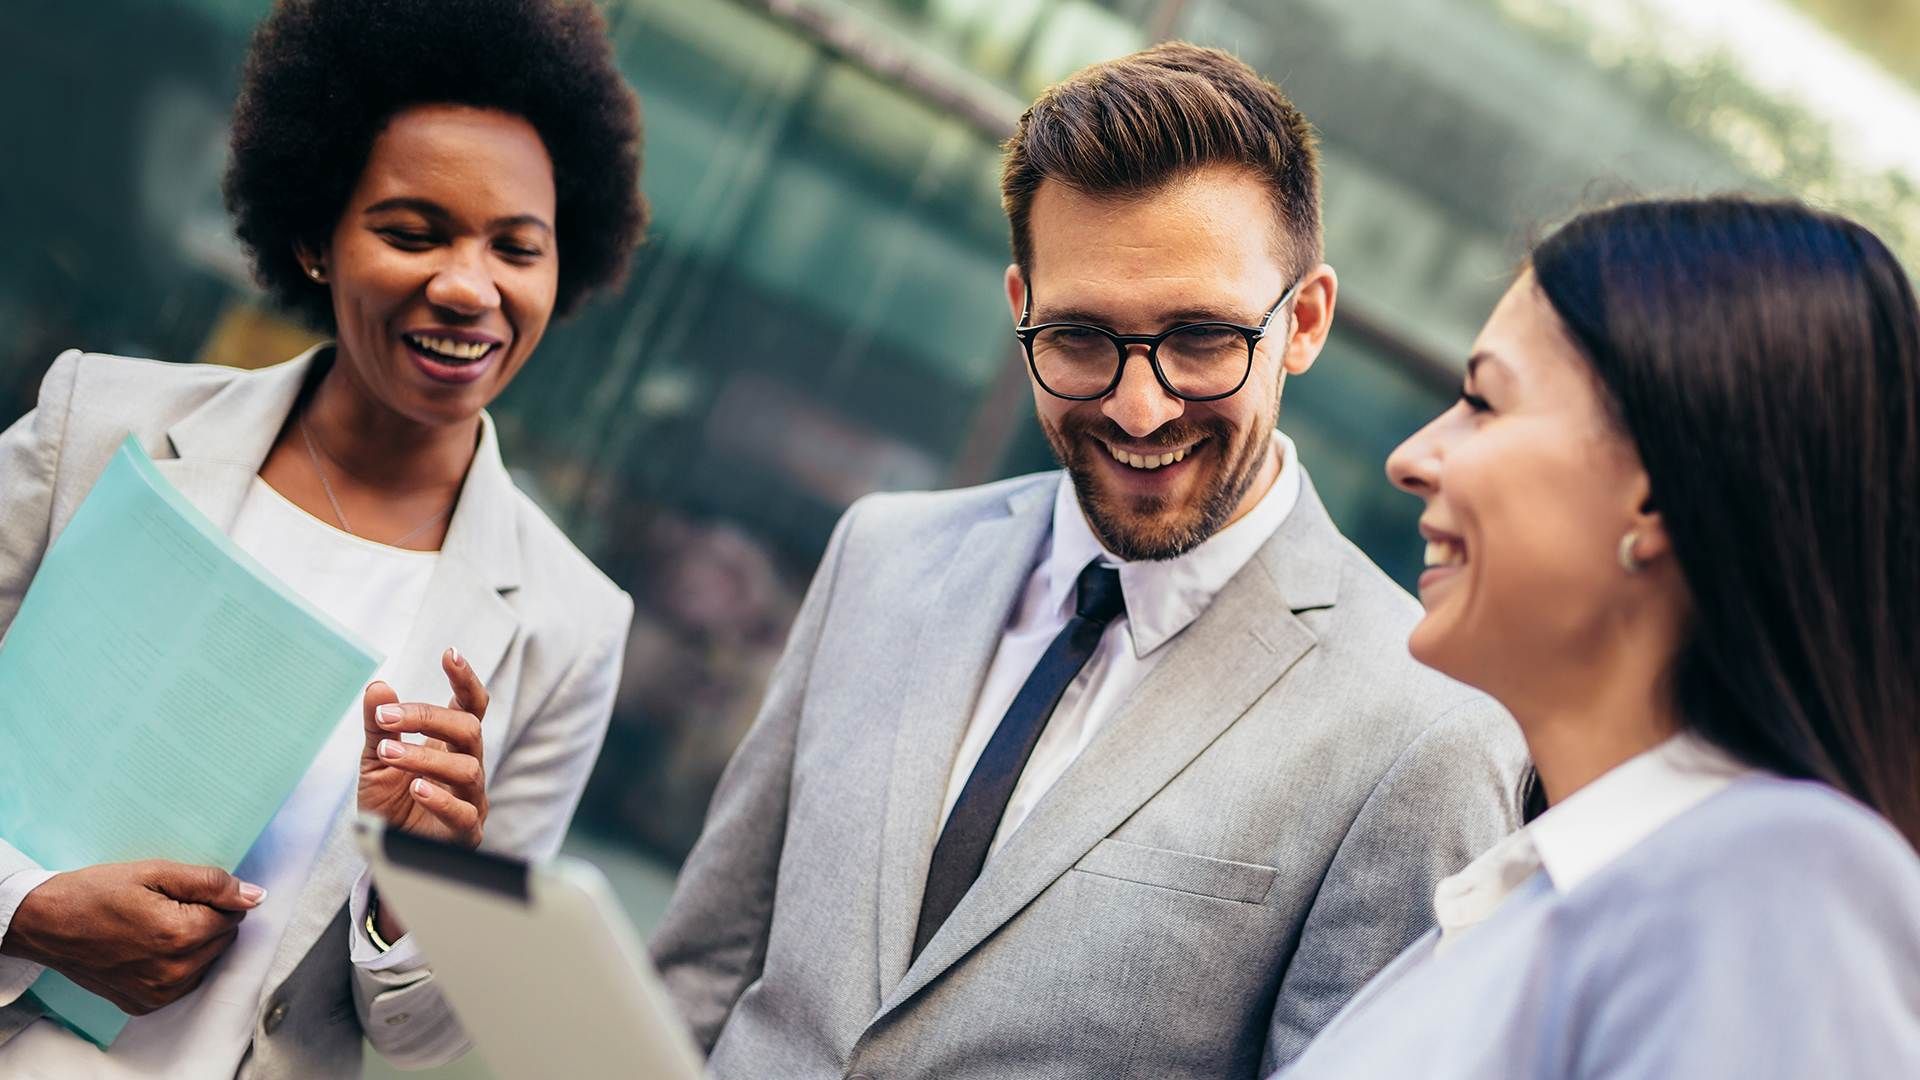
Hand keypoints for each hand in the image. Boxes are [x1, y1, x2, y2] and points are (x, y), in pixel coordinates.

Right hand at [0, 860, 263, 1014]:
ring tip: (155, 925)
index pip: (233, 915)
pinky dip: (178, 963)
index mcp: (180, 936)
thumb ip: (211, 883)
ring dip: (195, 943)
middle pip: (223, 940)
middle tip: (167, 905)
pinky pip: (184, 981)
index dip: (215, 899)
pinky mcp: (145, 1004)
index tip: (185, 892)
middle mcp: (174, 971)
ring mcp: (159, 993)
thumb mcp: (155, 872)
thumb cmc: (97, 892)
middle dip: (207, 920)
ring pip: (207, 961)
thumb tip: (255, 896)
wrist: (46, 924)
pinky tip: (149, 946)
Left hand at [358, 648, 490, 850]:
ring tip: (388, 753)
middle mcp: (467, 766)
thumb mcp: (375, 759)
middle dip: (428, 718)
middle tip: (387, 717)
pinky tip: (416, 788)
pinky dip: (440, 798)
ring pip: (466, 768)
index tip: (449, 654)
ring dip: (424, 756)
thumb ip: (379, 725)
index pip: (470, 706)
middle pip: (468, 729)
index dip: (465, 680)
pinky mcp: (465, 831)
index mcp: (451, 745)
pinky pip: (463, 812)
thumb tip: (378, 686)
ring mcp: (471, 798)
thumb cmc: (390, 803)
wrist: (385, 852)